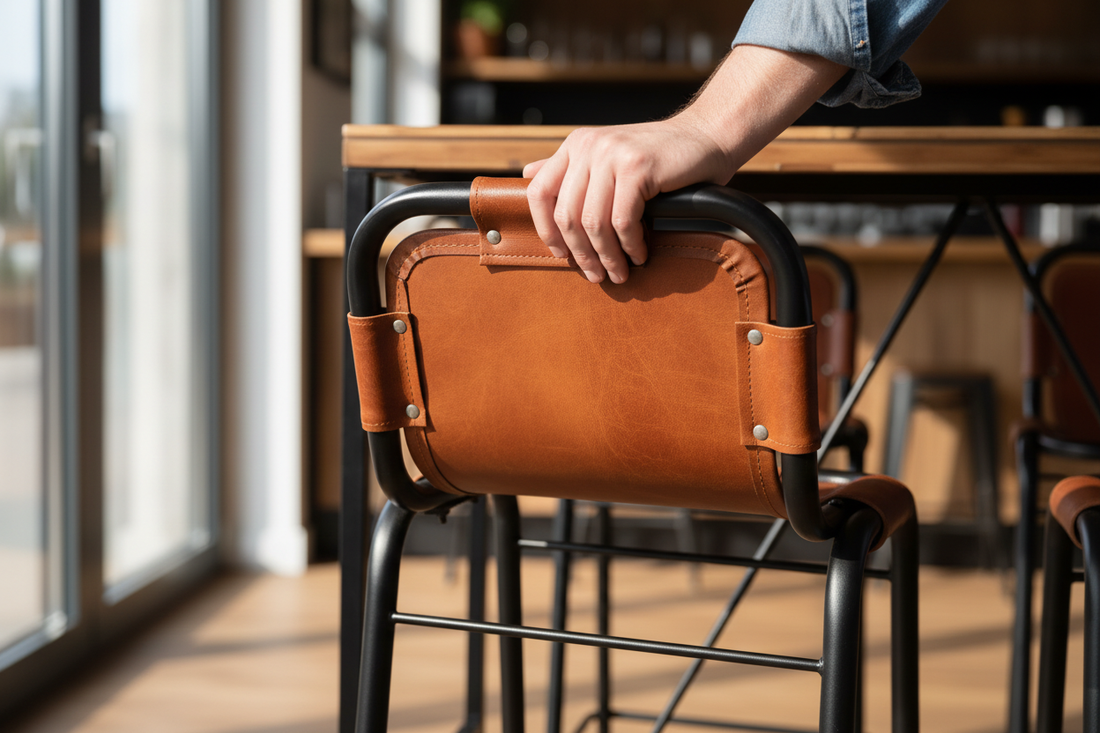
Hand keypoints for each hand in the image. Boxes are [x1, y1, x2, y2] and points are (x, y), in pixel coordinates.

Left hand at [523, 116, 732, 284]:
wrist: (706, 137)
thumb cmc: (659, 157)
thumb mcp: (608, 158)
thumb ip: (570, 168)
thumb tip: (526, 175)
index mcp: (575, 145)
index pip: (539, 193)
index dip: (546, 231)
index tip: (563, 256)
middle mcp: (588, 146)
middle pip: (567, 215)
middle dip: (581, 254)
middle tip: (596, 276)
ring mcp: (612, 154)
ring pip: (594, 223)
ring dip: (607, 256)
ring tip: (620, 273)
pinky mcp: (637, 167)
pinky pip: (623, 221)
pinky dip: (630, 246)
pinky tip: (640, 254)